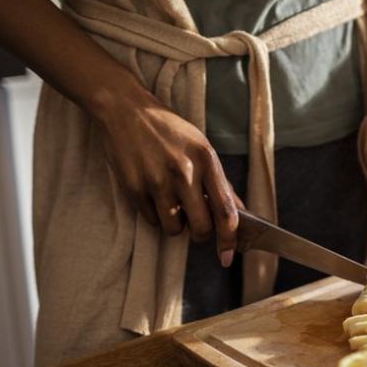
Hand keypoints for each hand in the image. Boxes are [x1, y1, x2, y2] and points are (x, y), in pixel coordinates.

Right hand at [98, 90, 241, 266]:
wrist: (127, 110)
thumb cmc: (169, 130)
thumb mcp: (201, 148)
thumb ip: (219, 182)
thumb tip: (239, 212)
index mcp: (207, 160)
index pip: (226, 211)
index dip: (229, 239)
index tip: (228, 256)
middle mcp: (184, 172)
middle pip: (201, 228)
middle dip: (201, 234)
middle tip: (196, 224)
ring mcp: (157, 181)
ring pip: (174, 229)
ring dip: (176, 225)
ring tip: (172, 204)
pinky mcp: (134, 188)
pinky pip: (151, 221)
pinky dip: (155, 216)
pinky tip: (153, 195)